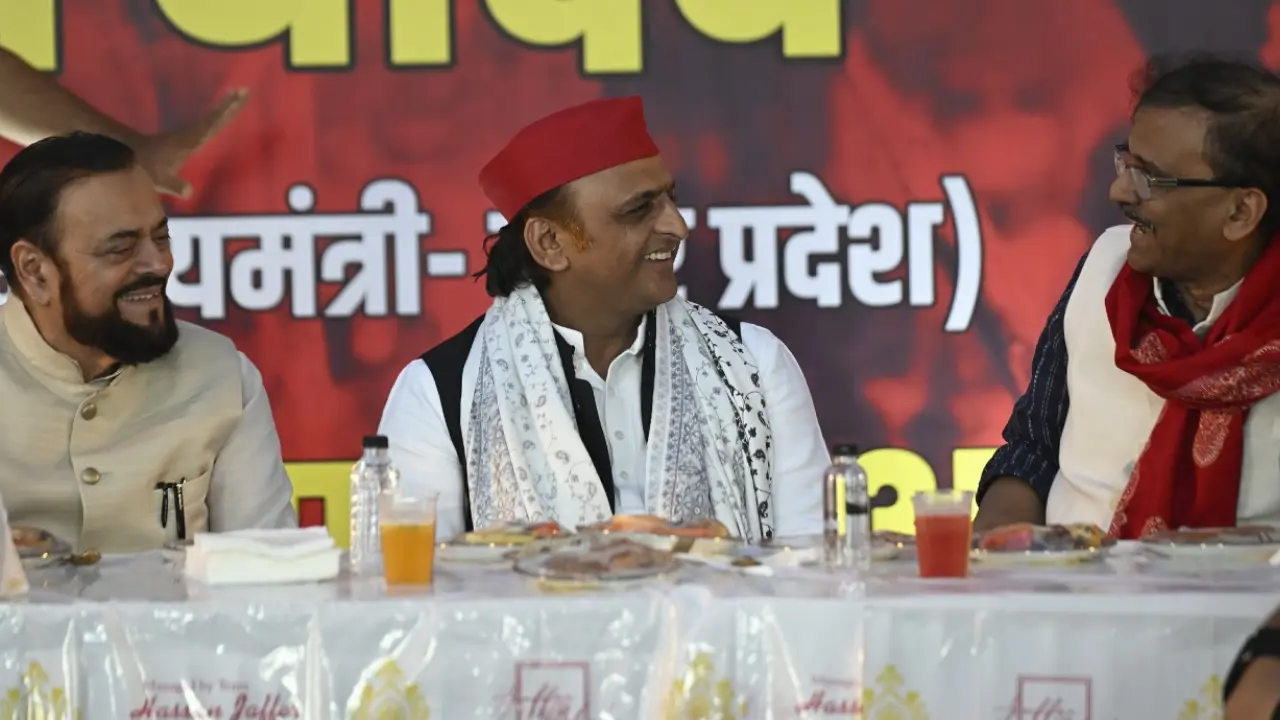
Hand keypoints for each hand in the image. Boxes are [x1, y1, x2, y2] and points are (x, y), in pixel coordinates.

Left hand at [133, 88, 248, 197]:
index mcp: (190, 140)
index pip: (212, 123)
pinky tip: (219, 116)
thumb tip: (189, 192)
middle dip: (229, 105)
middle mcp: (192, 134)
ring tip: (236, 95)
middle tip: (244, 90)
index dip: (225, 110)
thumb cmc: (146, 169)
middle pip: (215, 117)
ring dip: (224, 108)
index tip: (236, 95)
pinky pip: (205, 124)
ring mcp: (188, 134)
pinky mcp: (185, 137)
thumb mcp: (160, 180)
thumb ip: (174, 185)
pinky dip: (215, 117)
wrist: (129, 158)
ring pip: (211, 118)